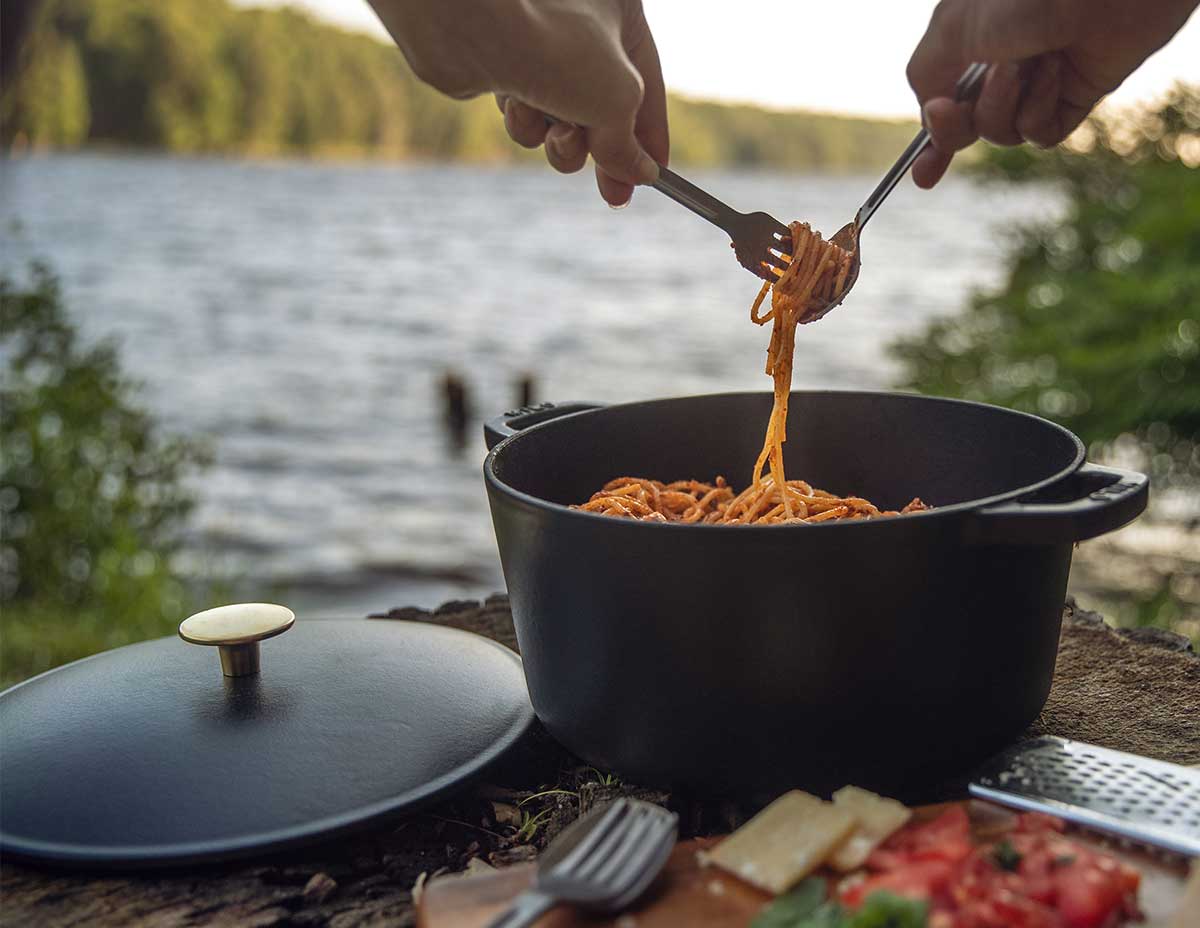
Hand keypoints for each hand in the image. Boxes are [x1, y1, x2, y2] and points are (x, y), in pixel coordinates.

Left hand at [368, 0, 667, 206]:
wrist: (470, 26)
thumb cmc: (557, 48)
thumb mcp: (615, 104)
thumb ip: (629, 145)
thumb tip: (641, 175)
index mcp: (621, 10)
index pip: (648, 84)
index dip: (651, 136)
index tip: (652, 177)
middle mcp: (581, 18)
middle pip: (603, 106)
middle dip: (603, 152)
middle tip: (613, 195)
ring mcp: (537, 41)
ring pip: (561, 116)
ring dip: (561, 140)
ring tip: (558, 138)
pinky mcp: (499, 63)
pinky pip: (525, 111)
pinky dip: (525, 121)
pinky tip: (516, 107)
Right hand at [906, 0, 1198, 186]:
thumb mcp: (954, 30)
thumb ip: (926, 74)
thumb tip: (928, 113)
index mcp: (970, 40)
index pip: (942, 100)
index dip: (932, 139)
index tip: (921, 176)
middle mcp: (1002, 62)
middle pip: (966, 128)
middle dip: (955, 130)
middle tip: (951, 112)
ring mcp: (1039, 82)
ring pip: (1000, 133)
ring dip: (1001, 105)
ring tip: (1024, 63)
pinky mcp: (1075, 96)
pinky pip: (1040, 134)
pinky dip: (1039, 108)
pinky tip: (1056, 71)